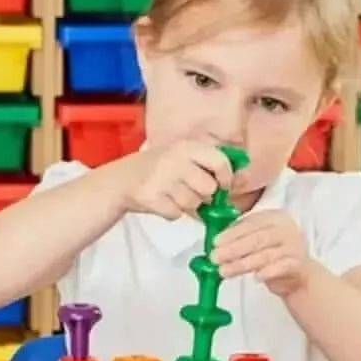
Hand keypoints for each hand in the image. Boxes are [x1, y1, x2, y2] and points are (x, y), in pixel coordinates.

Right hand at [118, 141, 232, 219]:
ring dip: (187, 206)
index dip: (226, 178)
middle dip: (205, 196)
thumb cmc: (159, 169)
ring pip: (193, 204)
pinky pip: (175, 214)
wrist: (120, 179)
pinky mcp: (150, 197)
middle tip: (192, 192)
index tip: (223, 186)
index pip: (220, 161)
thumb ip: (208, 165)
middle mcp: (175, 159)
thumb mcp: (183, 157)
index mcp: (187, 146)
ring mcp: (162, 178)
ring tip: (174, 195)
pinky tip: (162, 201)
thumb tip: (239, 180)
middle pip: (209, 188)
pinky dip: (171, 213)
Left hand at [211, 211, 312, 296]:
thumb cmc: (273, 253)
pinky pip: (281, 268)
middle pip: (257, 238)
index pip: (251, 223)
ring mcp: (294, 246)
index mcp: (274, 217)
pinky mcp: (298, 264)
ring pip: (265, 255)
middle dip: (233, 249)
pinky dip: (267, 272)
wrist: (298, 274)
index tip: (216, 242)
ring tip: (224, 271)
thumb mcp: (257, 239)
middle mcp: (286, 229)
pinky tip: (255, 278)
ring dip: (242, 264)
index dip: (232, 233)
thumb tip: (216, 242)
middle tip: (215, 257)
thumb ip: (240, 236)